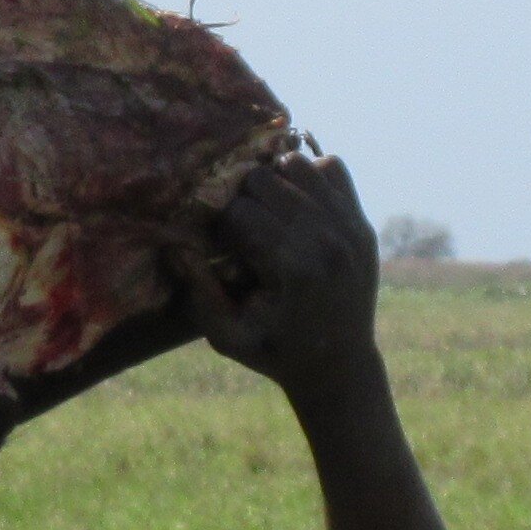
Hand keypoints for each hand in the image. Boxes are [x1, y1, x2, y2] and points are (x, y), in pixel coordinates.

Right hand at [180, 153, 381, 404]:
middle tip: (236, 227)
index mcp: (296, 267)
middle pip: (264, 179)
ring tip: (261, 210)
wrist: (340, 365)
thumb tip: (170, 245)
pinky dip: (306, 176)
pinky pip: (331, 168)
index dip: (216, 224)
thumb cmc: (275, 352)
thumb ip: (197, 290)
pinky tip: (291, 204)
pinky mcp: (360, 222)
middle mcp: (329, 239)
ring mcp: (350, 226)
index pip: (239, 211)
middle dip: (239, 198)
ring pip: (296, 164)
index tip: (216, 246)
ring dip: (271, 182)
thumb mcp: (226, 335)